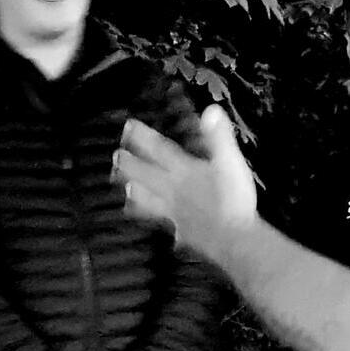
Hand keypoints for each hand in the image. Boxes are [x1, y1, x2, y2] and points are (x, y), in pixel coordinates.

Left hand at [113, 105, 256, 258]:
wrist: (233, 238)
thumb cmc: (233, 199)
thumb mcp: (230, 162)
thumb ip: (219, 138)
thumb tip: (211, 111)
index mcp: (184, 172)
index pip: (159, 151)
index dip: (143, 137)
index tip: (128, 127)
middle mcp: (174, 192)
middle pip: (147, 176)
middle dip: (131, 165)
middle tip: (115, 157)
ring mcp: (177, 214)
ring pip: (151, 202)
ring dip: (139, 194)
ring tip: (128, 191)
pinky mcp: (185, 233)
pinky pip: (171, 227)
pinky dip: (167, 226)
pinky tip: (170, 232)